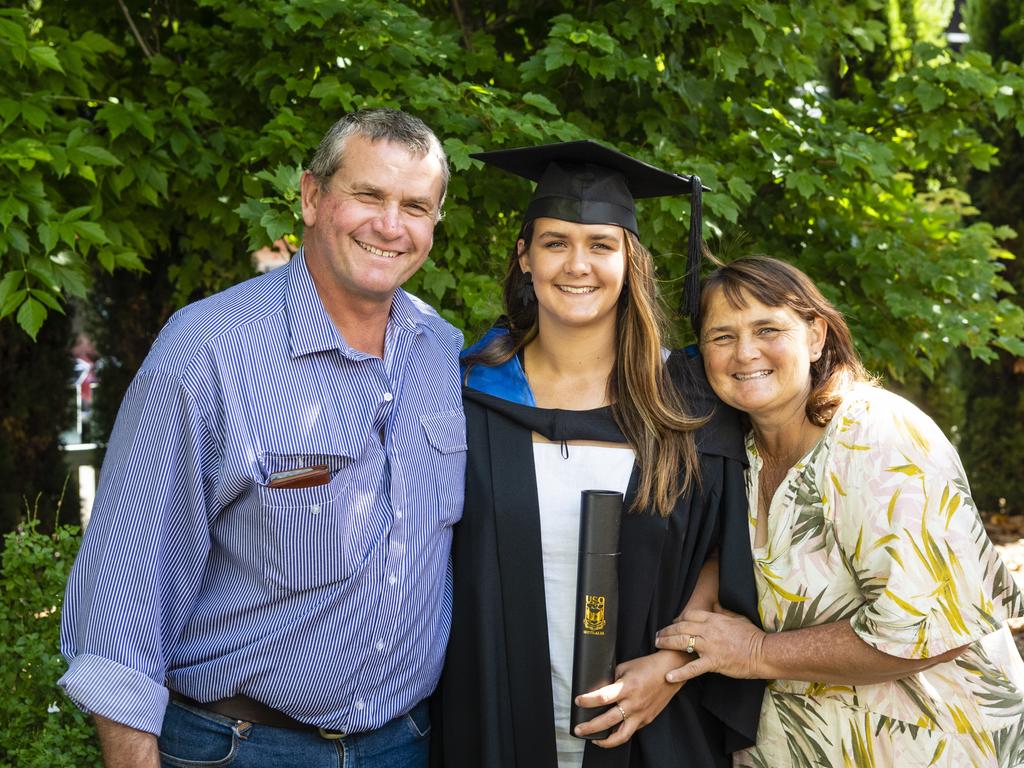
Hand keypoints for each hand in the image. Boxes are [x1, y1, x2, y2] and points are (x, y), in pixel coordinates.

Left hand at [572, 650, 689, 747]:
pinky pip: (630, 731)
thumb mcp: (625, 667)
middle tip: (578, 729)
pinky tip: (610, 732)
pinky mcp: (647, 719)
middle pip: (607, 721)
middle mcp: (634, 703)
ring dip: (605, 741)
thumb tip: (598, 688)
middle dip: (590, 727)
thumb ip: (612, 679)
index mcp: (627, 687)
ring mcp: (641, 714)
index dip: (587, 701)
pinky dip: (619, 734)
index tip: (578, 701)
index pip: (602, 697)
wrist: (671, 671)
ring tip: (593, 739)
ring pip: (621, 735)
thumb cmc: (648, 667)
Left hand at [655, 603, 765, 683]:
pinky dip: (680, 673)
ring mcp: (710, 646)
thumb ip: (723, 612)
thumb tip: (714, 605)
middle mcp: (709, 630)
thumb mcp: (737, 618)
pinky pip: (693, 668)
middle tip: (657, 634)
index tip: (672, 623)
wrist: (763, 652)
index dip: (678, 619)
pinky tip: (668, 676)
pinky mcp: (713, 662)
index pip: (689, 615)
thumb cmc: (752, 635)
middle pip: (682, 626)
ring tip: (657, 644)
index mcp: (714, 619)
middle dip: (667, 630)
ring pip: (682, 642)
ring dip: (667, 643)